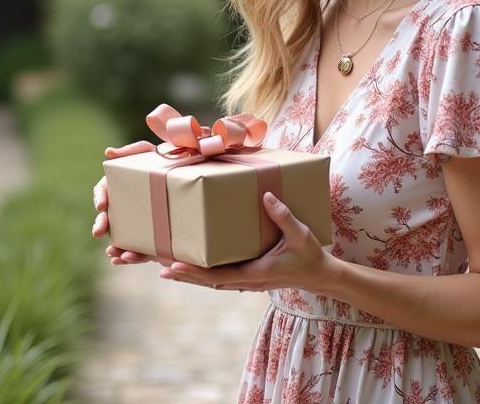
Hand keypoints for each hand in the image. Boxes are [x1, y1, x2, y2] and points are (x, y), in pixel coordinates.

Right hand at [92, 141, 160, 264]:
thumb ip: (130, 150)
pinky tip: (122, 260)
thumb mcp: (149, 153)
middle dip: (101, 224)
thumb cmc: (165, 161)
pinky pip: (138, 247)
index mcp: (120, 185)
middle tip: (98, 231)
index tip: (100, 205)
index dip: (99, 197)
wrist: (187, 173)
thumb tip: (108, 152)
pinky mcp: (150, 235)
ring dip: (113, 244)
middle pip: (108, 216)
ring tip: (112, 251)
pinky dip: (129, 254)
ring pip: (120, 235)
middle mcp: (124, 205)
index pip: (104, 190)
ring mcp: (136, 221)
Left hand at [158, 192, 328, 291]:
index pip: (219, 276)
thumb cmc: (309, 256)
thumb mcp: (300, 235)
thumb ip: (284, 217)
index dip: (196, 272)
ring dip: (189, 276)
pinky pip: (219, 278)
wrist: (319, 276)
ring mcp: (246, 282)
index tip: (175, 265)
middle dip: (183, 275)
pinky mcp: (247, 278)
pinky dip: (202, 274)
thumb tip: (267, 196)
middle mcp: (247, 281)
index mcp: (256, 273)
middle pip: (208, 282)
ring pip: (211, 282)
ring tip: (165, 267)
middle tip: (160, 268)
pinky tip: (189, 267)